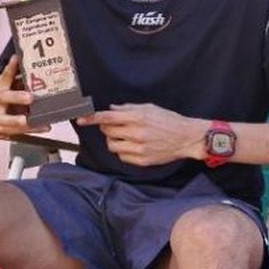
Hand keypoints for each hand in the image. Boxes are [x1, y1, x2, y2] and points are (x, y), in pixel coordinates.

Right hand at [0, 55, 50, 135]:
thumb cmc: (1, 96)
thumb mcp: (6, 84)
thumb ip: (13, 73)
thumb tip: (18, 58)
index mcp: (0, 89)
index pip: (4, 76)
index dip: (10, 68)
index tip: (17, 59)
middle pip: (5, 98)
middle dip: (17, 97)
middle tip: (30, 97)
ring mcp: (1, 118)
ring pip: (11, 120)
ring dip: (27, 120)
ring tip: (41, 118)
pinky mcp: (7, 130)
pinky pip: (20, 132)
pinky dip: (33, 130)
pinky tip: (44, 126)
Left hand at [76, 103, 205, 166]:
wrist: (187, 138)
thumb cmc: (169, 120)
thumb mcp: (149, 108)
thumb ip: (128, 108)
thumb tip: (111, 109)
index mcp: (138, 118)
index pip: (108, 118)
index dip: (92, 118)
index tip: (81, 119)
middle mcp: (137, 133)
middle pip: (107, 132)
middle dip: (107, 128)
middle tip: (115, 126)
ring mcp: (139, 148)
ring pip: (112, 146)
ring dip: (114, 140)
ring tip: (125, 136)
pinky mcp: (142, 160)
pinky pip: (122, 156)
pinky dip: (123, 150)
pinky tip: (133, 145)